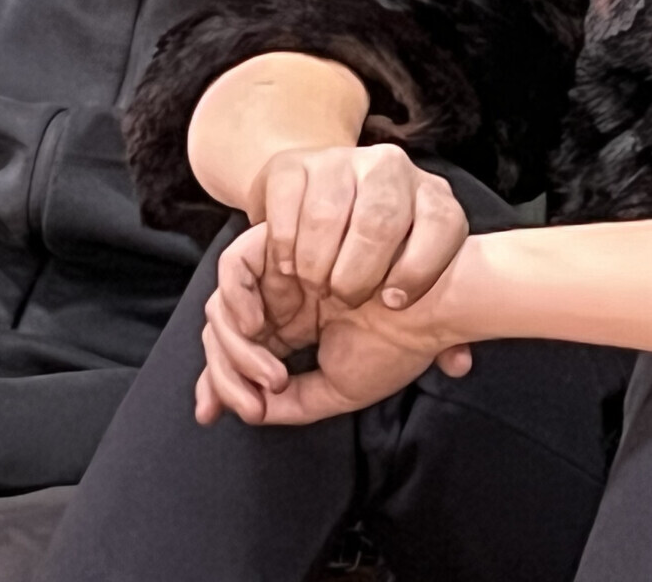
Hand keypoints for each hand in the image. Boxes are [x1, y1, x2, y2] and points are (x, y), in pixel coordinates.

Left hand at [195, 223, 473, 426]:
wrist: (430, 306)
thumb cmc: (400, 344)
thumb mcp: (338, 388)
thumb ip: (293, 403)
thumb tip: (248, 410)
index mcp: (296, 323)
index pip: (238, 349)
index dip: (221, 381)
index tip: (224, 411)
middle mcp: (286, 296)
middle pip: (222, 328)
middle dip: (225, 370)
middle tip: (257, 401)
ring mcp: (287, 267)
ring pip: (223, 302)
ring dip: (233, 345)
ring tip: (273, 375)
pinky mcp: (290, 239)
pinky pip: (238, 263)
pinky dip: (235, 297)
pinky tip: (259, 328)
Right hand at [250, 143, 464, 310]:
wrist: (321, 198)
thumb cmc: (375, 259)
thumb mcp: (412, 282)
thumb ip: (440, 328)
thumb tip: (459, 365)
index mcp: (433, 199)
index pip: (443, 227)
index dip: (420, 271)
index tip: (393, 303)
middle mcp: (392, 169)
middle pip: (381, 220)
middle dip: (359, 273)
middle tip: (344, 302)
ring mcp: (341, 161)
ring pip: (328, 213)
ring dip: (317, 263)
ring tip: (314, 288)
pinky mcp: (292, 165)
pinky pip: (286, 204)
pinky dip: (284, 244)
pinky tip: (288, 268)